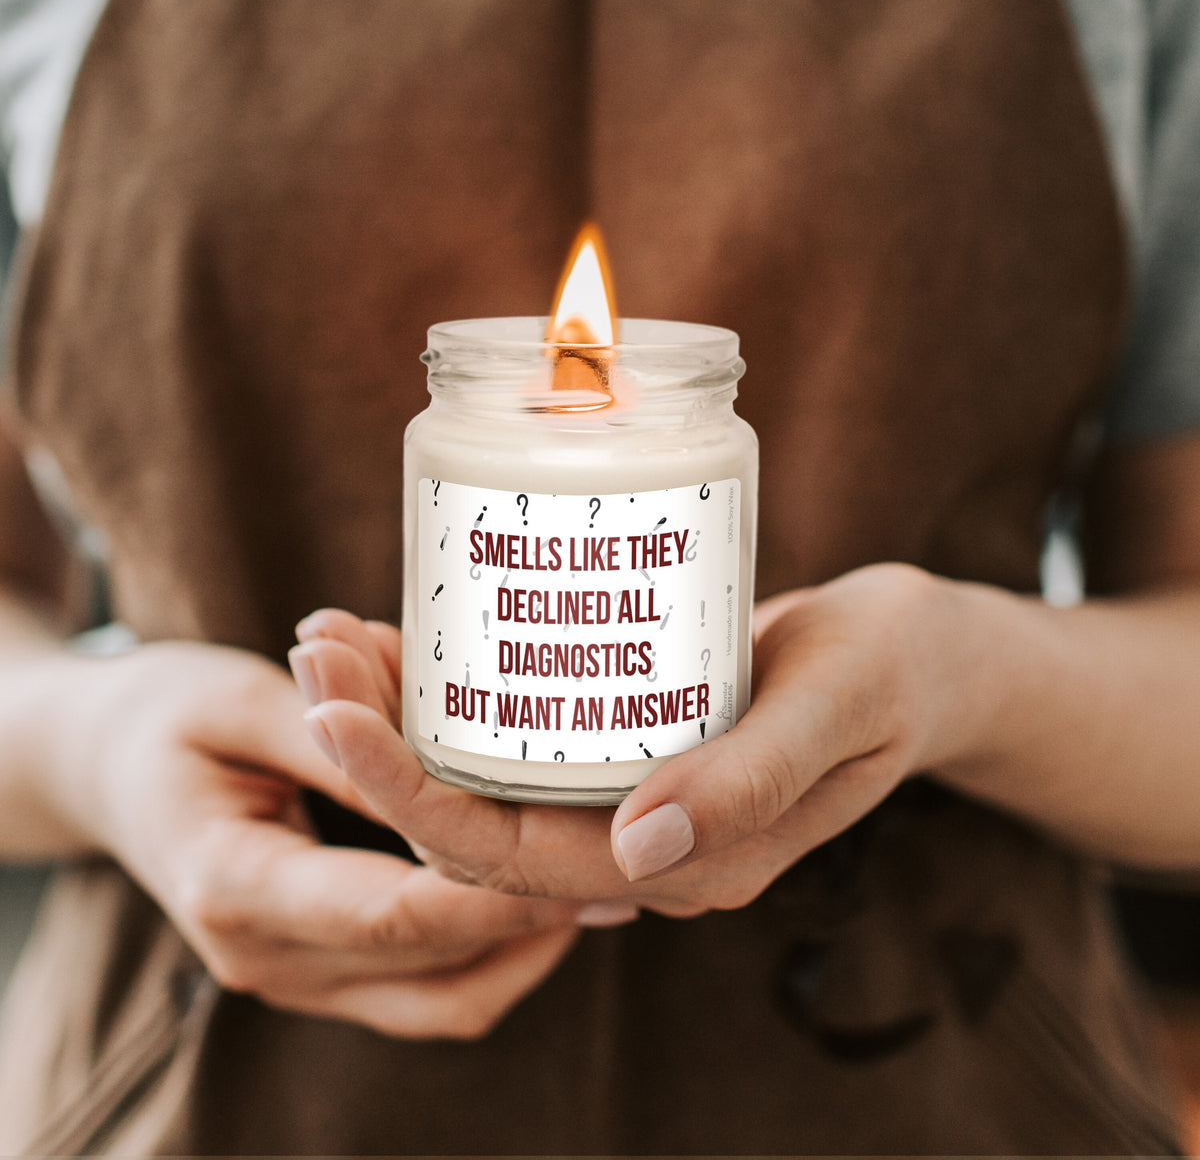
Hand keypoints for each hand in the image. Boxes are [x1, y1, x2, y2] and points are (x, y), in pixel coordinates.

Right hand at [53, 640, 615, 1038]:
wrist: (103, 766)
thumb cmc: (165, 716)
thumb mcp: (243, 702)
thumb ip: (338, 741)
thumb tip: (439, 768)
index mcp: (237, 887)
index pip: (396, 914)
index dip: (498, 893)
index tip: (585, 861)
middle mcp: (263, 956)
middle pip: (432, 968)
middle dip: (533, 923)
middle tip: (620, 872)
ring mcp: (289, 975)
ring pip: (438, 1001)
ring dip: (521, 952)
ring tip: (596, 888)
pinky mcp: (314, 967)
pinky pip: (419, 991)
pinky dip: (485, 956)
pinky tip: (535, 899)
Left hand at [297, 564, 974, 915]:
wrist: (921, 655)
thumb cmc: (891, 669)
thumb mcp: (838, 706)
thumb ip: (752, 779)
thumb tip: (640, 852)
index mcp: (690, 865)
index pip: (516, 859)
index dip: (411, 796)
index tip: (334, 711)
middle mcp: (643, 850)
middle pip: (475, 823)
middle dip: (378, 749)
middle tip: (316, 650)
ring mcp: (632, 803)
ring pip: (485, 784)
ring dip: (400, 719)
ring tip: (334, 636)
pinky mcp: (628, 750)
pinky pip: (520, 743)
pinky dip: (455, 696)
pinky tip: (410, 634)